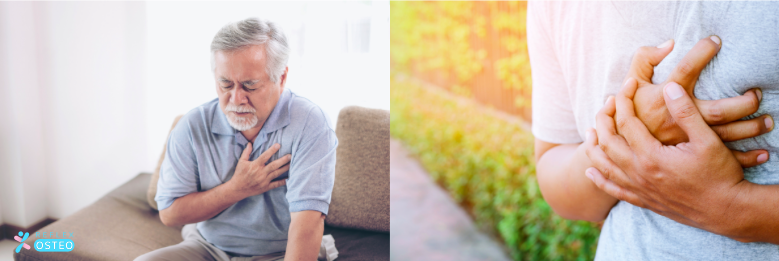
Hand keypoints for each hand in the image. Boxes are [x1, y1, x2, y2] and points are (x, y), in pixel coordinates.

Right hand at [229, 143, 290, 197]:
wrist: (238, 189)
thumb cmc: (239, 174)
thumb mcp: (241, 162)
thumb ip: (246, 152)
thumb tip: (250, 143)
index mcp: (255, 165)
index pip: (265, 156)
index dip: (272, 150)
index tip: (278, 145)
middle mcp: (260, 173)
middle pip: (274, 165)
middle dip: (283, 160)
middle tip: (290, 156)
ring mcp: (264, 180)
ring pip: (276, 173)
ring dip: (285, 168)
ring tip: (292, 164)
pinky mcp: (266, 187)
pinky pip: (276, 184)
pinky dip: (283, 181)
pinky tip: (289, 178)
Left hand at [585, 79, 756, 239]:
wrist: (727, 211)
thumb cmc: (720, 174)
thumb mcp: (707, 140)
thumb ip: (685, 112)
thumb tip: (669, 86)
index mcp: (651, 156)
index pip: (627, 122)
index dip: (624, 99)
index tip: (627, 84)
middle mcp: (639, 173)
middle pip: (608, 142)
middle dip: (604, 119)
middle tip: (608, 102)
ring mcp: (639, 189)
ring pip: (604, 166)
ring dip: (594, 147)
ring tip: (590, 131)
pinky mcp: (643, 201)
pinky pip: (613, 190)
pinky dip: (599, 180)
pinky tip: (590, 172)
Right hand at [627, 37, 771, 154]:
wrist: (621, 149)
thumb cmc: (630, 112)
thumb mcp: (631, 83)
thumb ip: (644, 59)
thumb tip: (670, 44)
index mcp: (664, 98)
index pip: (687, 69)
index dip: (702, 52)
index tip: (715, 42)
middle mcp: (678, 119)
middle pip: (719, 111)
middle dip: (743, 103)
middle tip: (755, 94)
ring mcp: (686, 140)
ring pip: (727, 135)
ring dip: (751, 128)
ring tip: (767, 121)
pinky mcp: (690, 156)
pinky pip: (722, 158)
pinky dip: (745, 157)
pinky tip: (760, 152)